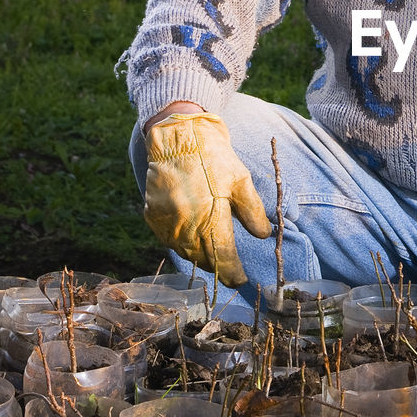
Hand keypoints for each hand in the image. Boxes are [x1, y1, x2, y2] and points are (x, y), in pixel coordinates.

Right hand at [143, 113, 270, 286]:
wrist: (178, 136)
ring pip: (184, 252)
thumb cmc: (214, 158)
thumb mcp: (241, 181)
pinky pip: (168, 240)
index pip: (223, 256)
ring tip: (212, 257)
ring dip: (199, 257)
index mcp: (210, 216)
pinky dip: (181, 244)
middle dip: (217, 266)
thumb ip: (253, 211)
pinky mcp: (152, 215)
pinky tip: (192, 239)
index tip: (242, 280)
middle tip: (229, 269)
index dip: (233, 272)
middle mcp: (185, 223)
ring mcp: (166, 221)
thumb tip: (264, 235)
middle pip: (203, 258)